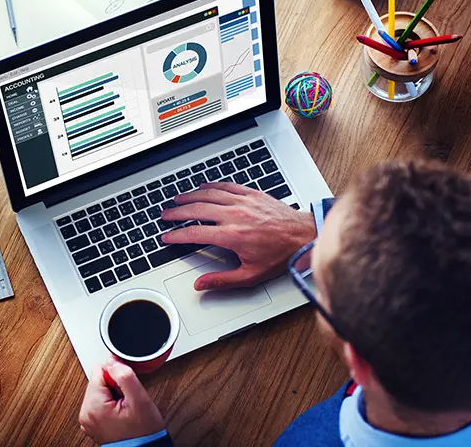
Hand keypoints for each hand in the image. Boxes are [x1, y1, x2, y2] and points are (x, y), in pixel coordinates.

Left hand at [79, 358, 164, 444]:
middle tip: (127, 402)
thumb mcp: (139, 400)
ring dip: (114, 395)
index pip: (100, 371)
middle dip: (115, 386)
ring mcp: (88, 420)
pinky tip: (121, 413)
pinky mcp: (93, 423)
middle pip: (98, 381)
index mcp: (93, 406)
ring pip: (100, 390)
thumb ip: (124, 375)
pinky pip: (100, 402)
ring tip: (125, 408)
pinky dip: (111, 404)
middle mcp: (86, 413)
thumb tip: (112, 361)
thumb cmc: (144, 433)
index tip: (126, 391)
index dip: (117, 377)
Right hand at [161, 182, 315, 290]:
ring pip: (208, 195)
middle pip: (196, 210)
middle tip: (166, 215)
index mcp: (232, 236)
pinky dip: (211, 186)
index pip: (195, 233)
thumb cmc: (281, 255)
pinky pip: (225, 186)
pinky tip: (202, 187)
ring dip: (190, 196)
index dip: (177, 235)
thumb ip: (222, 280)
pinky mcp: (252, 194)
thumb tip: (201, 285)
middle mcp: (235, 215)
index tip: (167, 237)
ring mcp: (243, 202)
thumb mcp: (251, 275)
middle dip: (177, 212)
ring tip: (177, 199)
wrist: (304, 236)